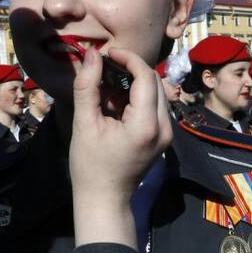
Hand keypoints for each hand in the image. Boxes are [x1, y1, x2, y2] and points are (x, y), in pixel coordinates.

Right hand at [70, 48, 171, 248]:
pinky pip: (155, 106)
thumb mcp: (84, 124)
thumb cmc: (90, 165)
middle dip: (131, 68)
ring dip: (134, 82)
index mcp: (146, 125)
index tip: (107, 53)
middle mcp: (164, 127)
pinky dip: (137, 97)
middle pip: (154, 82)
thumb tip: (92, 54)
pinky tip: (115, 102)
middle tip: (104, 66)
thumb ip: (87, 86)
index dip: (128, 58)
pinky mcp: (163, 136)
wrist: (104, 199)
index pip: (146, 77)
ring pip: (157, 92)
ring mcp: (167, 133)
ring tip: (107, 85)